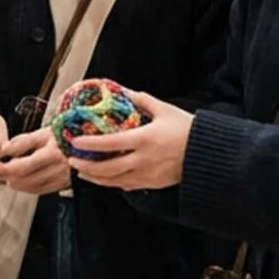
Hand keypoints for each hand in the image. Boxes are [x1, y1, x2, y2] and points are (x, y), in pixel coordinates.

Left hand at [0, 127, 71, 195]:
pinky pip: (41, 191)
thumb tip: (3, 150)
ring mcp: (61, 179)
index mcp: (52, 153)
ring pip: (32, 188)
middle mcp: (58, 169)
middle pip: (25, 180)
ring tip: (9, 176)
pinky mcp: (63, 185)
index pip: (21, 167)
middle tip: (0, 170)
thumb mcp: (43, 133)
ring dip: (17, 184)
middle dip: (8, 177)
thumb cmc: (65, 135)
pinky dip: (28, 187)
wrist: (88, 145)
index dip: (5, 168)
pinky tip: (23, 181)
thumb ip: (21, 142)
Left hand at [68, 92, 192, 191]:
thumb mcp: (164, 110)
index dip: (89, 144)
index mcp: (144, 139)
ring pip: (114, 181)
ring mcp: (147, 175)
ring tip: (82, 172)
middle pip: (107, 168)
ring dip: (95, 178)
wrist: (206, 154)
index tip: (74, 142)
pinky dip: (111, 183)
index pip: (110, 144)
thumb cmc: (187, 130)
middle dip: (86, 166)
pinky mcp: (152, 184)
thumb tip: (125, 92)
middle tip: (72, 161)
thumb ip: (142, 100)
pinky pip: (126, 186)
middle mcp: (143, 160)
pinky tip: (104, 178)